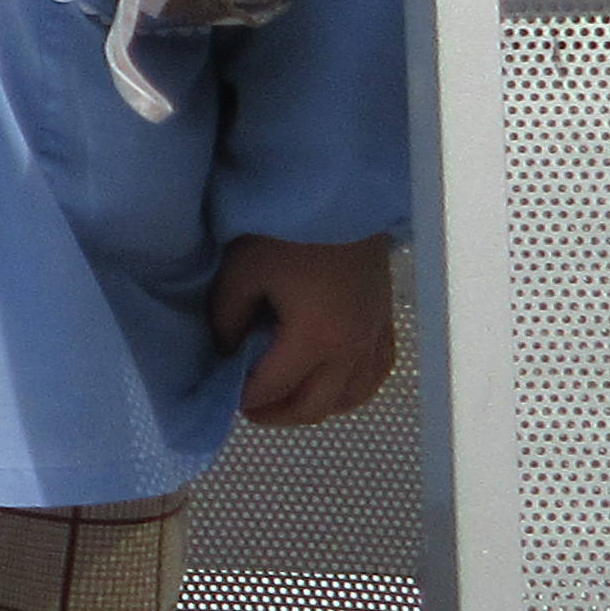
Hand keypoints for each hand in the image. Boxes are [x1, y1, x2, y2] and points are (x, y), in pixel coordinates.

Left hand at [217, 234, 396, 424]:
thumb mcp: (241, 273)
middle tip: (248, 405)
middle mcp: (351, 347)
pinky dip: (352, 387)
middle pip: (315, 406)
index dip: (244, 398)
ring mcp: (374, 336)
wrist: (340, 197)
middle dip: (277, 413)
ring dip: (315, 405)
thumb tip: (231, 352)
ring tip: (286, 395)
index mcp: (315, 338)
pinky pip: (376, 373)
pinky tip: (332, 381)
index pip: (274, 388)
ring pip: (351, 397)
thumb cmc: (286, 232)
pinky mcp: (386, 321)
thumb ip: (229, 320)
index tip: (223, 393)